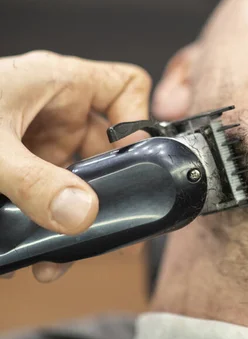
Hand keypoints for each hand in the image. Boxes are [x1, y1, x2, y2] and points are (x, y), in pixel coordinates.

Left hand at [0, 51, 150, 281]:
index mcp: (58, 82)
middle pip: (106, 146)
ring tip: (58, 255)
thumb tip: (82, 214)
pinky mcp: (18, 167)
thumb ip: (33, 182)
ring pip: (77, 178)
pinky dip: (45, 222)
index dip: (138, 120)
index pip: (125, 87)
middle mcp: (53, 110)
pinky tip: (30, 252)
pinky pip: (48, 194)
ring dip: (73, 217)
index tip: (134, 163)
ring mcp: (36, 140)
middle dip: (106, 190)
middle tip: (105, 229)